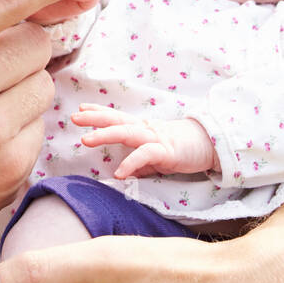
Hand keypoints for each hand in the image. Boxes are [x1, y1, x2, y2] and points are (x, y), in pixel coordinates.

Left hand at [71, 106, 218, 176]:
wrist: (210, 146)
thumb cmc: (181, 149)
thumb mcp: (155, 156)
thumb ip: (139, 163)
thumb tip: (123, 173)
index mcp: (142, 128)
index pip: (117, 117)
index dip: (99, 112)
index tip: (80, 109)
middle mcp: (145, 129)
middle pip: (116, 120)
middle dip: (95, 118)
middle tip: (74, 118)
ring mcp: (155, 138)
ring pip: (126, 133)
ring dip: (104, 135)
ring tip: (85, 140)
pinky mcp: (166, 151)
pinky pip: (145, 156)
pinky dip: (131, 163)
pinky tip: (118, 173)